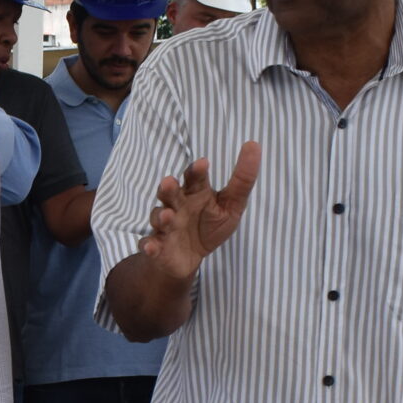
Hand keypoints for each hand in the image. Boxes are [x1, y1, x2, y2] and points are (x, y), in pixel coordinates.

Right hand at [139, 142, 259, 282]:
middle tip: (169, 182)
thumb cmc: (209, 226)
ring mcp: (165, 227)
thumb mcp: (231, 205)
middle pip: (170, 193)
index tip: (203, 164)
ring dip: (161, 216)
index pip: (194, 178)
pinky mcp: (157, 247)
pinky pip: (150, 245)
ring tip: (168, 216)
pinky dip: (148, 246)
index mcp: (195, 193)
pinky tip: (150, 248)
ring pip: (159, 218)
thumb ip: (242, 179)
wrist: (189, 258)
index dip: (196, 171)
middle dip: (168, 188)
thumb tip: (254, 144)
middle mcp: (177, 206)